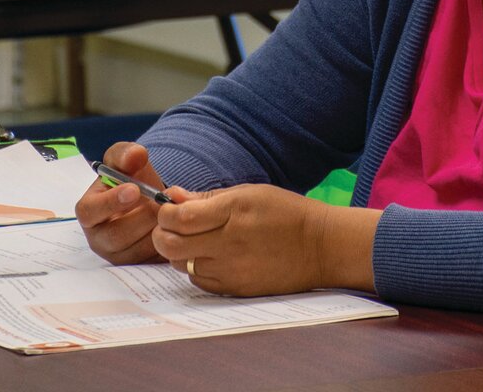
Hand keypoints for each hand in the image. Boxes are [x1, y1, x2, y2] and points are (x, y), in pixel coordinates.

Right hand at [76, 142, 167, 264]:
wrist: (149, 201)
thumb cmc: (131, 180)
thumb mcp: (126, 161)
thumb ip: (126, 154)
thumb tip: (135, 155)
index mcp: (89, 212)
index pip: (89, 212)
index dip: (111, 202)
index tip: (134, 189)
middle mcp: (99, 238)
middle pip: (117, 235)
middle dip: (143, 216)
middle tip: (161, 201)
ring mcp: (118, 256)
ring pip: (137, 250)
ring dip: (157, 228)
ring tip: (169, 210)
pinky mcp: (138, 266)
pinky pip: (153, 260)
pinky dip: (168, 242)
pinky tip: (176, 226)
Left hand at [154, 184, 381, 296]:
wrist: (320, 247)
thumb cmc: (285, 213)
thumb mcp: (249, 193)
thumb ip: (208, 197)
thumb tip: (173, 196)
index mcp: (233, 212)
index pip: (179, 217)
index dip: (165, 212)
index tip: (169, 208)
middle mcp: (229, 244)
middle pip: (171, 245)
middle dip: (162, 233)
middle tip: (170, 226)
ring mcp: (231, 270)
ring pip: (180, 264)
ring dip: (178, 252)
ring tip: (194, 240)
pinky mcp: (235, 290)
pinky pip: (198, 280)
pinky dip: (195, 268)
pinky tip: (210, 256)